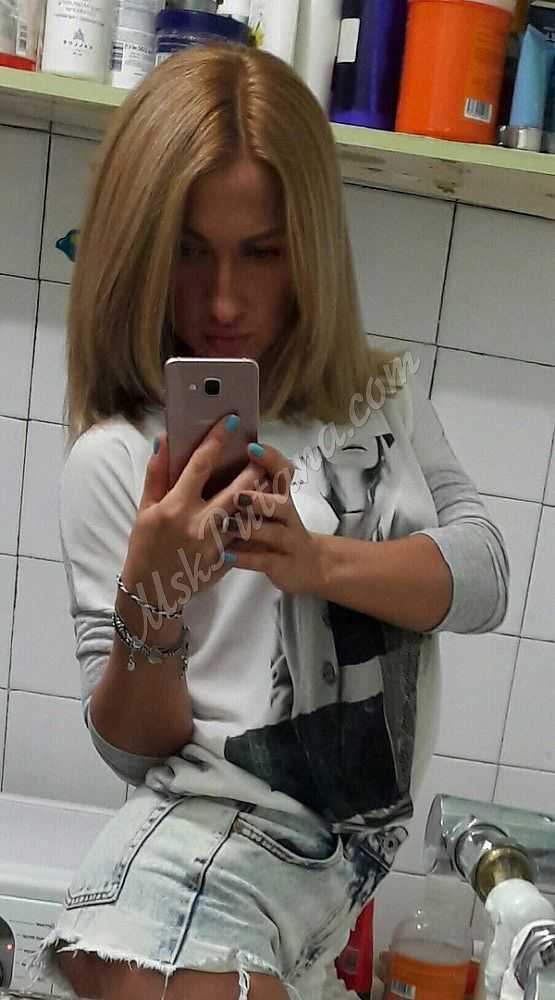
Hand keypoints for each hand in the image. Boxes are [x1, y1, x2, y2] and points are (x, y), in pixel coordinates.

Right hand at [123, 418, 267, 614]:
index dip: (216, 441)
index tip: (230, 422)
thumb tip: (164, 440)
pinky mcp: (226, 560)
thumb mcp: (144, 509)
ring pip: (248, 513)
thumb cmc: (145, 546)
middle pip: (236, 490)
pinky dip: (254, 519)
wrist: (152, 590)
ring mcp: (215, 545)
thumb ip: (157, 474)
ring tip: (267, 477)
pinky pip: (245, 536)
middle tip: (261, 453)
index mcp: (175, 507)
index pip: (200, 465)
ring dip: (259, 494)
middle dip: (252, 469)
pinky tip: (262, 508)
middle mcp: (198, 524)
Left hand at [226, 442, 322, 595]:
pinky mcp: (282, 564)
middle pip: (281, 504)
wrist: (311, 565)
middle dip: (260, 499)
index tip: (251, 447)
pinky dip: (245, 558)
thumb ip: (251, 486)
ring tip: (228, 525)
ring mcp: (287, 541)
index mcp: (281, 497)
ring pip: (273, 533)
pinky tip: (226, 555)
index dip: (270, 459)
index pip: (282, 472)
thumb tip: (217, 458)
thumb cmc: (278, 530)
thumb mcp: (270, 506)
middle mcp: (287, 517)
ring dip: (251, 528)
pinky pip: (264, 561)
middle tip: (237, 495)